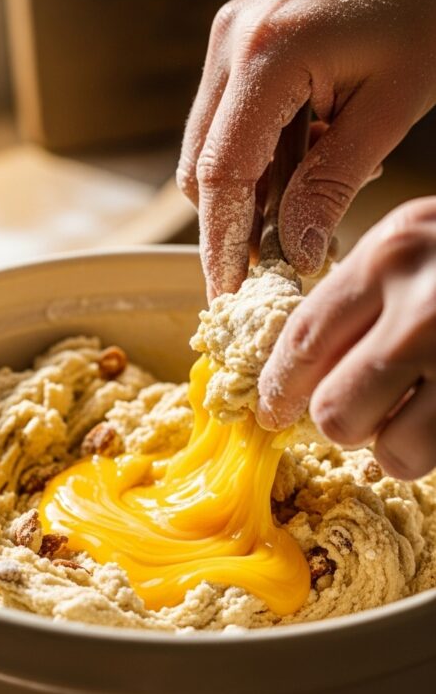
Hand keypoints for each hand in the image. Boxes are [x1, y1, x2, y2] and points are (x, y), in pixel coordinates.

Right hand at [177, 0, 435, 298]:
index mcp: (265, 56)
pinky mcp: (250, 36)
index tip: (228, 299)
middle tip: (271, 272)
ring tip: (309, 213)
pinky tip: (313, 164)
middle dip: (231, 226)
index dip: (221, 247)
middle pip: (202, 166)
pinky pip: (237, 118)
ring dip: (254, 192)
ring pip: (216, 145)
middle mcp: (233, 42)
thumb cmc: (431, 5)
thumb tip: (293, 256)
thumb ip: (332, 185)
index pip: (220, 176)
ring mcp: (235, 35)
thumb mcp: (391, 109)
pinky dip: (265, 156)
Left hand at [257, 198, 435, 479]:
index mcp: (393, 254)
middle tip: (366, 409)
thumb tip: (300, 364)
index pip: (301, 340)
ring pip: (390, 454)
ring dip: (398, 449)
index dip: (278, 387)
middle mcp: (425, 308)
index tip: (272, 409)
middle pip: (333, 411)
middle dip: (343, 422)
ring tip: (424, 416)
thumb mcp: (423, 240)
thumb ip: (366, 289)